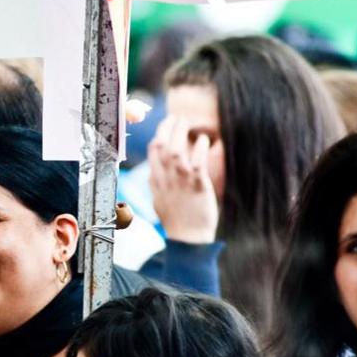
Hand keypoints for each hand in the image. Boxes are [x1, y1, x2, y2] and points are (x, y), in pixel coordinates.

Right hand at [147, 115, 218, 244]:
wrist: (188, 238)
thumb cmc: (176, 220)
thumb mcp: (159, 201)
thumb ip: (156, 185)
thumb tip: (153, 174)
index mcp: (156, 181)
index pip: (152, 152)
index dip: (159, 134)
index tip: (166, 124)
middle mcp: (166, 179)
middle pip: (162, 146)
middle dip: (168, 128)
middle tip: (178, 118)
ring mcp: (181, 182)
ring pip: (176, 151)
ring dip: (180, 133)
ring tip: (187, 123)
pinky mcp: (197, 186)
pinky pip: (197, 162)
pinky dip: (199, 148)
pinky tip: (203, 140)